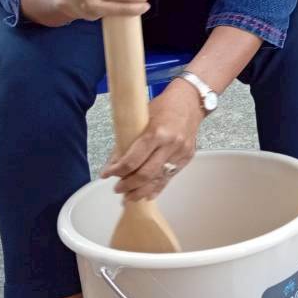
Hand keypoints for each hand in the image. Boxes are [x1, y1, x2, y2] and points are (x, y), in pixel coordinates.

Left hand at [100, 79, 201, 200]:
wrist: (192, 100)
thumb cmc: (163, 105)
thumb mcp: (141, 118)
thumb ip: (128, 141)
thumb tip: (114, 162)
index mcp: (156, 133)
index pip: (133, 160)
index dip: (117, 171)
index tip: (106, 175)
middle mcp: (170, 145)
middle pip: (146, 174)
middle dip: (128, 185)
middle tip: (117, 189)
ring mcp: (181, 153)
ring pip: (158, 179)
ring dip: (141, 191)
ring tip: (129, 198)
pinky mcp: (187, 157)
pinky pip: (170, 177)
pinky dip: (157, 187)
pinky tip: (147, 195)